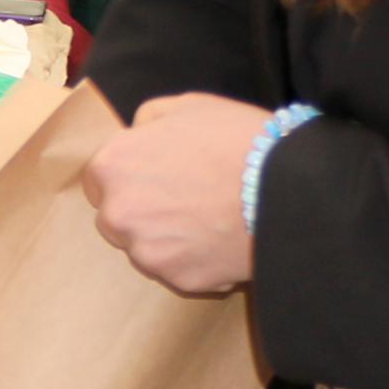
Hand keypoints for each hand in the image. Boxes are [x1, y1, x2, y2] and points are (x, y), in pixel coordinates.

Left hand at [81, 92, 267, 296]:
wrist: (290, 190)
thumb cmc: (238, 140)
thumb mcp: (187, 107)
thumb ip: (147, 121)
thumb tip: (137, 134)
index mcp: (112, 167)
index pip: (99, 180)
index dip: (129, 177)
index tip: (157, 177)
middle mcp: (118, 214)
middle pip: (117, 218)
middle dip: (142, 210)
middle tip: (186, 199)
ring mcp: (147, 253)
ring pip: (145, 249)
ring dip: (167, 239)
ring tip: (209, 220)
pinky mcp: (179, 281)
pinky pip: (179, 271)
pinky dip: (196, 261)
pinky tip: (223, 240)